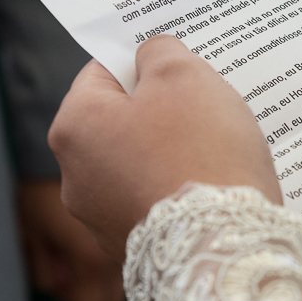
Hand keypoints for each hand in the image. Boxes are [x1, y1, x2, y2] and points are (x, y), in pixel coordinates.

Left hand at [17, 179, 125, 300]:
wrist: (72, 146)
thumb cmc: (40, 190)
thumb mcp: (32, 235)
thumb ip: (46, 273)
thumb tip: (62, 292)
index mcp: (91, 263)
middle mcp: (118, 259)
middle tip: (59, 285)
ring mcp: (130, 247)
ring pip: (120, 293)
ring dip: (98, 292)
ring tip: (72, 264)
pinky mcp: (134, 236)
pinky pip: (126, 270)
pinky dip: (108, 273)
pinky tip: (88, 250)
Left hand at [48, 35, 280, 261]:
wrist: (226, 249)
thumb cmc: (201, 153)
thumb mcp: (184, 75)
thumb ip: (159, 51)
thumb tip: (150, 55)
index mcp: (74, 127)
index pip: (102, 72)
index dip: (144, 62)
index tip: (179, 66)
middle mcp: (75, 177)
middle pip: (122, 120)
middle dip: (163, 110)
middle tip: (206, 107)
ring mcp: (102, 219)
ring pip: (141, 162)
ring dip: (173, 152)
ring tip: (217, 151)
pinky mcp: (135, 247)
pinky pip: (157, 200)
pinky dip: (180, 189)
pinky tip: (213, 186)